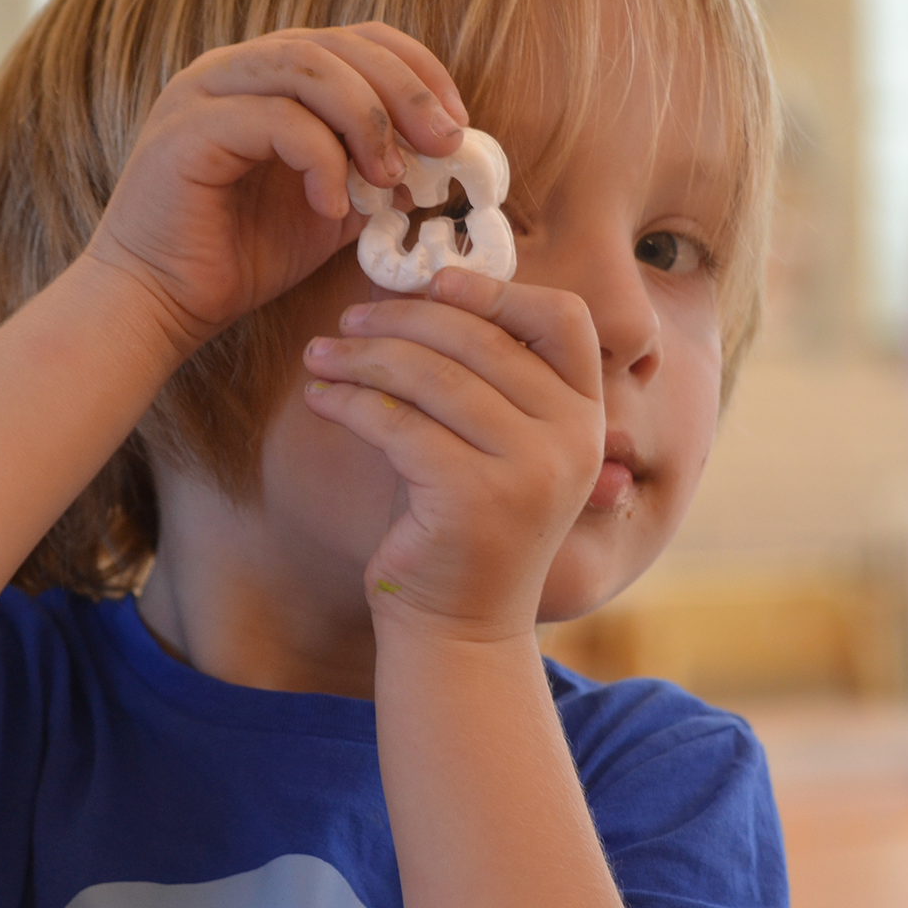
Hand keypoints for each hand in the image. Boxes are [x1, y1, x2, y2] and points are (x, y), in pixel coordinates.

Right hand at [82, 23, 469, 353]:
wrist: (157, 306)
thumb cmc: (236, 260)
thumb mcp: (328, 210)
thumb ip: (372, 175)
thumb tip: (438, 161)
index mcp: (266, 77)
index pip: (355, 39)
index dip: (416, 70)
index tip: (457, 124)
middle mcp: (232, 69)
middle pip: (337, 44)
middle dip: (404, 91)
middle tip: (444, 142)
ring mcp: (204, 92)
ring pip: (307, 67)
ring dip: (367, 119)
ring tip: (391, 176)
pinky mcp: (187, 130)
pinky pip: (275, 120)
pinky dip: (320, 160)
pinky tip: (334, 208)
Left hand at [301, 267, 606, 639]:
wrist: (458, 627)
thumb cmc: (461, 523)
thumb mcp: (491, 443)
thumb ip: (482, 377)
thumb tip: (420, 291)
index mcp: (587, 416)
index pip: (563, 319)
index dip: (497, 289)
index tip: (432, 281)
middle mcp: (573, 439)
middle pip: (481, 339)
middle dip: (403, 319)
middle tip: (349, 321)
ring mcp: (529, 469)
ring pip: (433, 377)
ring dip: (364, 357)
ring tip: (320, 354)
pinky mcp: (474, 498)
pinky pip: (397, 424)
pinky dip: (349, 403)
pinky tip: (321, 399)